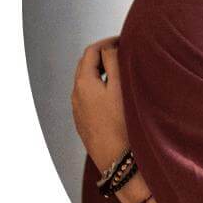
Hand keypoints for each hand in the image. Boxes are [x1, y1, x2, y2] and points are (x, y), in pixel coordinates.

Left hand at [71, 37, 129, 170]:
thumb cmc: (123, 125)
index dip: (108, 41)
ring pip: (89, 84)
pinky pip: (91, 99)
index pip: (91, 51)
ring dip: (104, 73)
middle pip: (87, 66)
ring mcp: (80, 112)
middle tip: (125, 53)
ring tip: (124, 73)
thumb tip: (111, 45)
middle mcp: (77, 96)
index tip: (124, 40)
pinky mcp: (86, 125)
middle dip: (104, 56)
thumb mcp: (121, 85)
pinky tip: (119, 96)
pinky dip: (102, 89)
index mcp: (83, 83)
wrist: (119, 162)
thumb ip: (114, 60)